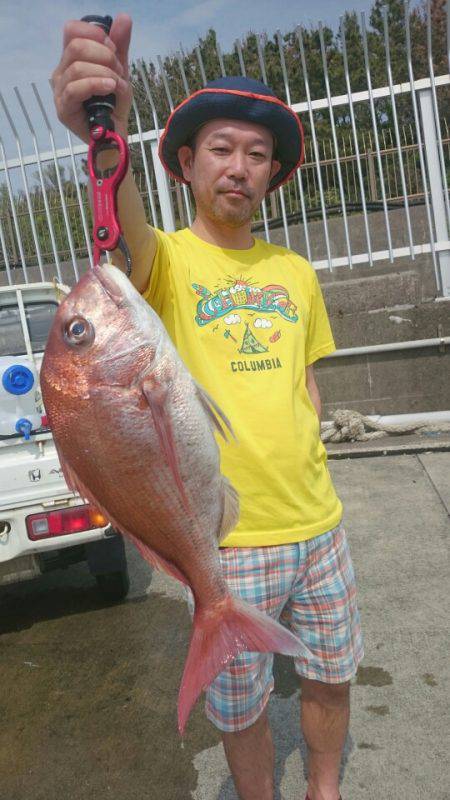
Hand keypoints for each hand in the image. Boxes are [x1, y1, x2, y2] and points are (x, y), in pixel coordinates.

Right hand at [52, 14, 132, 142]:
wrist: (116, 135)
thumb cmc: (114, 105)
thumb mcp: (120, 71)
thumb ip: (120, 45)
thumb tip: (123, 17)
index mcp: (72, 59)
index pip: (72, 30)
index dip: (95, 34)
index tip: (114, 49)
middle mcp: (62, 72)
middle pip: (75, 46)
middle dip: (104, 55)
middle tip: (118, 70)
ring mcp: (60, 91)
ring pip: (77, 67)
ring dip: (104, 73)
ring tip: (117, 85)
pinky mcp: (63, 109)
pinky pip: (75, 88)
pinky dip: (96, 84)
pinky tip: (110, 88)